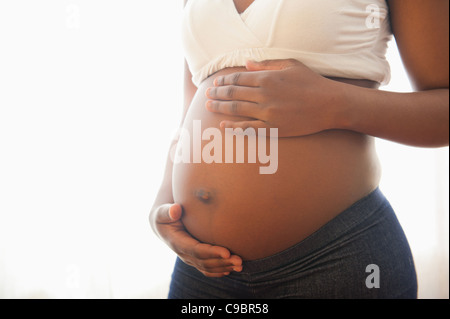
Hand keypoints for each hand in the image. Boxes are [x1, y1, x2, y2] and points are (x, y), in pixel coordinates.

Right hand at [150, 203, 242, 276]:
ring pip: (208, 268)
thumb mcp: (162, 213)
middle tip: (239, 260)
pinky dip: (220, 271)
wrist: (162, 226)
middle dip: (222, 262)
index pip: (196, 250)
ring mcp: (190, 258)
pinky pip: (208, 269)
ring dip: (225, 267)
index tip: (227, 252)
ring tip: (240, 265)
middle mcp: (184, 254)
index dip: (212, 252)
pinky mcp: (195, 259)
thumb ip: (167, 211)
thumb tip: (176, 209)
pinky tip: (232, 269)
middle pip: (205, 262)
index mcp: (177, 243)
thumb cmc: (164, 216)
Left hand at [205, 59, 341, 136]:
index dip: (224, 80)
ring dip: (219, 107)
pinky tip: (223, 126)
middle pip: (233, 93)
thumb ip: (266, 65)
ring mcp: (267, 113)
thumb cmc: (311, 83)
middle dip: (217, 93)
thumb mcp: (290, 66)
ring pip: (236, 109)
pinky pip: (249, 128)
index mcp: (268, 78)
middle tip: (206, 94)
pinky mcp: (273, 128)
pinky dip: (234, 127)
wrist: (330, 105)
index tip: (216, 82)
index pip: (238, 78)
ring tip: (208, 106)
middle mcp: (264, 95)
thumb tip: (247, 64)